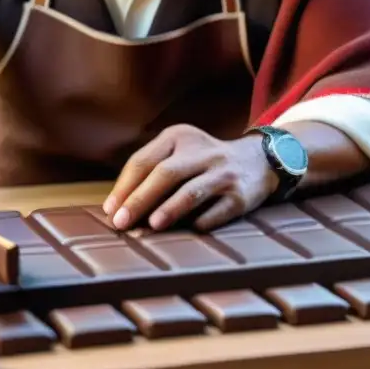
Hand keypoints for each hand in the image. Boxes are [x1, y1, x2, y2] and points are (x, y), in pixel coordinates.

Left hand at [102, 124, 278, 231]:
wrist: (258, 160)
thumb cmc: (203, 162)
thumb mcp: (179, 151)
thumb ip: (151, 171)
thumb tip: (117, 208)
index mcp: (179, 137)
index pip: (144, 160)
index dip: (124, 187)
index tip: (111, 210)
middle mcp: (202, 151)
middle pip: (165, 174)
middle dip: (140, 199)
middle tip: (121, 222)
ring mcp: (223, 173)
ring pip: (192, 191)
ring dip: (170, 209)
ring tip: (152, 225)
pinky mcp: (241, 195)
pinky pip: (218, 211)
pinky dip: (202, 221)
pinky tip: (188, 231)